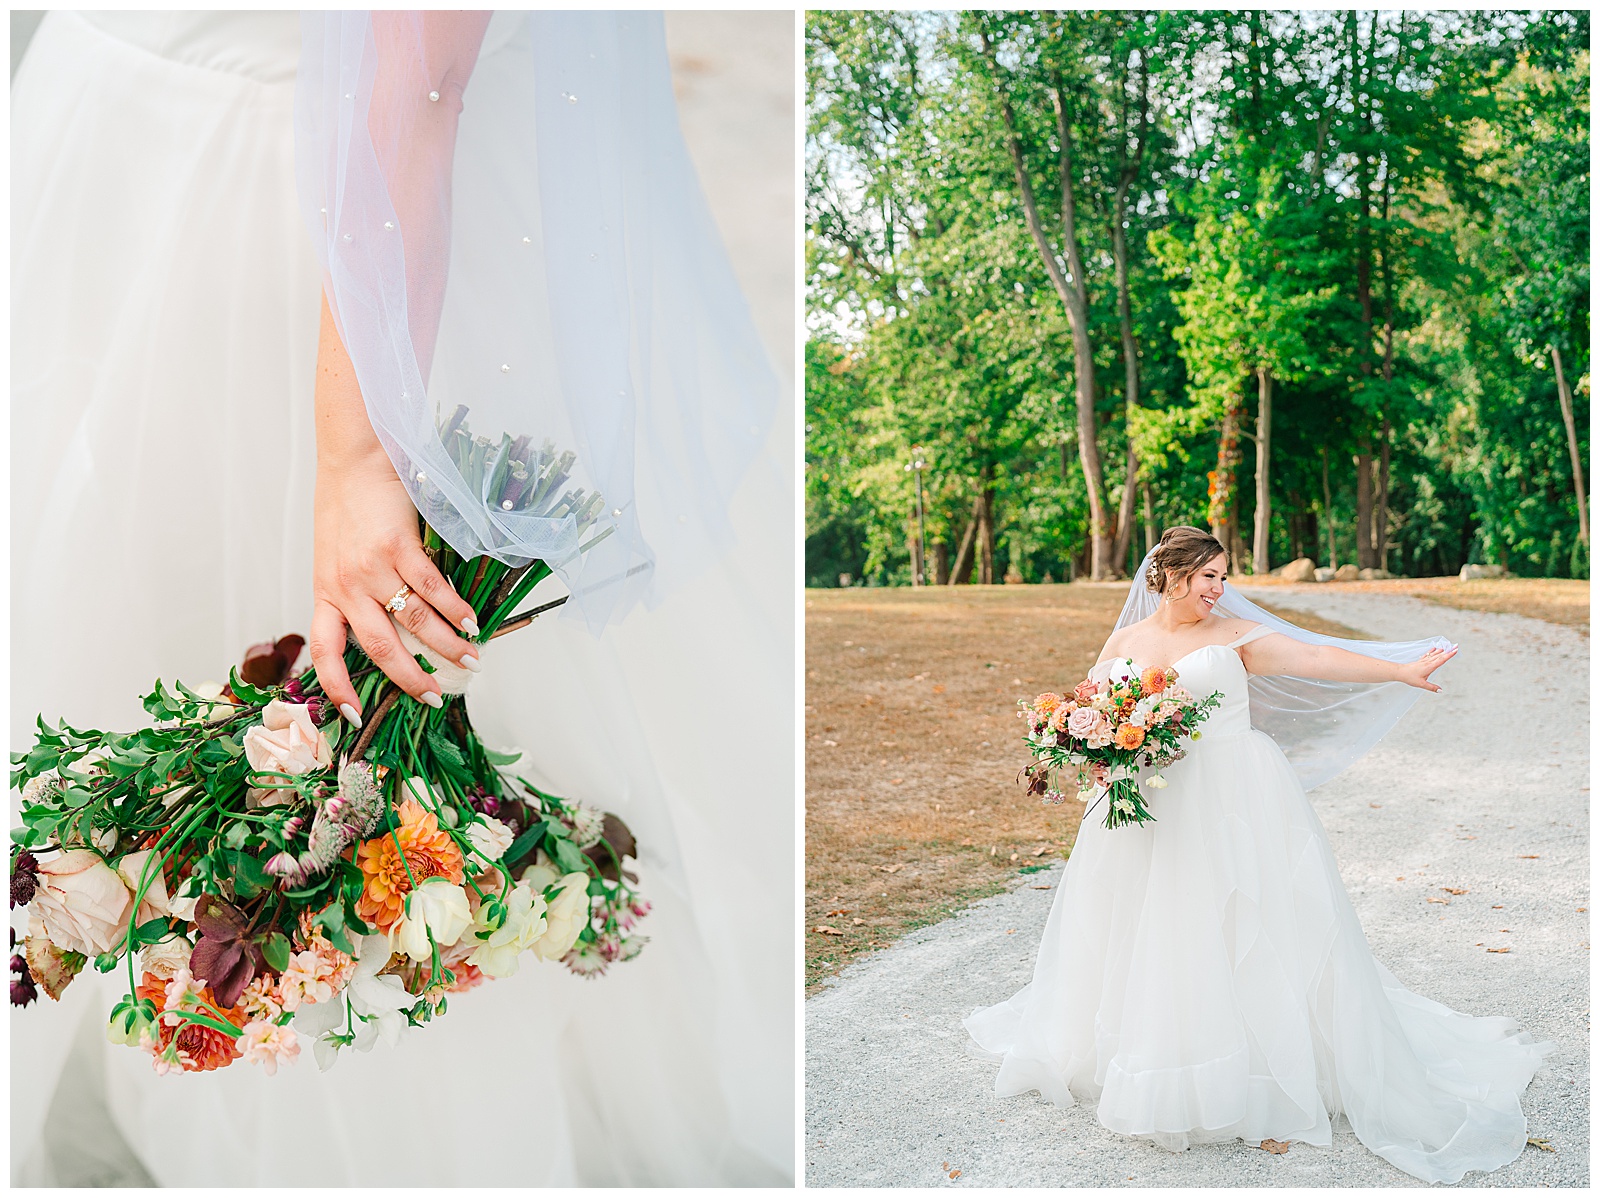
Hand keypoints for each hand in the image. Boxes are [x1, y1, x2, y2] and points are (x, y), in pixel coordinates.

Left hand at [307, 295, 476, 723]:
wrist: (352, 459)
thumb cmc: (346, 505)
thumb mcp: (334, 555)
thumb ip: (351, 589)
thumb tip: (384, 625)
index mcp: (326, 592)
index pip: (326, 651)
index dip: (337, 686)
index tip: (353, 713)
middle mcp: (345, 586)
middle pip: (379, 647)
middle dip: (410, 678)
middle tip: (437, 697)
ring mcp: (371, 567)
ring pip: (413, 621)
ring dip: (445, 645)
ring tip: (471, 657)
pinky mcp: (397, 545)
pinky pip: (430, 587)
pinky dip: (454, 608)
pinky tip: (471, 620)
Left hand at [1397, 646, 1456, 691]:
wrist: (1399, 672)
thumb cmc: (1409, 678)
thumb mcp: (1421, 684)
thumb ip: (1431, 687)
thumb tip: (1440, 690)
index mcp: (1430, 666)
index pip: (1442, 659)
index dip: (1449, 655)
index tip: (1456, 650)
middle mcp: (1428, 662)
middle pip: (1440, 655)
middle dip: (1449, 650)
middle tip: (1456, 645)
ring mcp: (1424, 661)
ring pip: (1435, 654)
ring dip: (1442, 650)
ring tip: (1448, 646)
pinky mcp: (1420, 661)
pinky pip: (1428, 654)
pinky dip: (1432, 651)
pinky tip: (1435, 648)